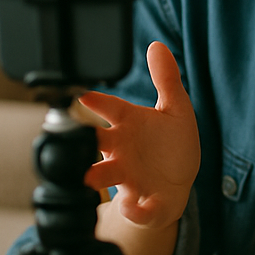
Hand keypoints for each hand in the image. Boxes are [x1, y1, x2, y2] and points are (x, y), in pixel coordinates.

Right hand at [80, 41, 199, 229]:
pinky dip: (135, 209)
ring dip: (96, 177)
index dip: (96, 101)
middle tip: (75, 138)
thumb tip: (157, 45)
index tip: (82, 94)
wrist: (178, 185)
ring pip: (105, 176)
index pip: (110, 107)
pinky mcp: (143, 202)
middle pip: (96, 143)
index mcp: (130, 123)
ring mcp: (129, 176)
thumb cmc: (171, 143)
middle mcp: (121, 150)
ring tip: (88, 178)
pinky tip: (134, 205)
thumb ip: (167, 79)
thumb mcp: (177, 109)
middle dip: (83, 142)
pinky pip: (136, 208)